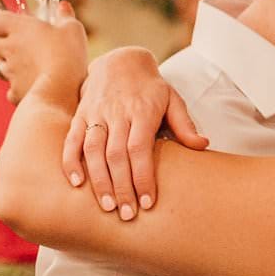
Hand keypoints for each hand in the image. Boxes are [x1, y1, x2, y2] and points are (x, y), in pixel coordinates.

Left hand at [0, 7, 89, 107]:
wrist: (61, 91)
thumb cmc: (68, 54)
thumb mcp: (73, 29)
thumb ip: (65, 16)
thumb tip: (63, 6)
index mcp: (19, 28)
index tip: (6, 24)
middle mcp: (9, 49)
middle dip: (0, 44)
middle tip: (17, 45)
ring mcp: (9, 72)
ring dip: (9, 67)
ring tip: (30, 68)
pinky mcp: (15, 92)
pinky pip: (11, 90)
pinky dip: (19, 89)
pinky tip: (35, 88)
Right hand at [61, 48, 208, 220]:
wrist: (120, 60)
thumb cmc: (151, 88)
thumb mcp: (173, 99)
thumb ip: (184, 124)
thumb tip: (203, 146)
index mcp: (142, 111)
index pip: (140, 148)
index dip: (143, 176)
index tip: (148, 202)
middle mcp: (117, 113)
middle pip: (116, 154)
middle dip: (122, 187)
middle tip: (128, 214)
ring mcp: (96, 114)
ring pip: (93, 150)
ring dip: (99, 180)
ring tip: (107, 207)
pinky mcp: (80, 115)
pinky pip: (71, 140)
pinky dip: (71, 162)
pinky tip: (77, 184)